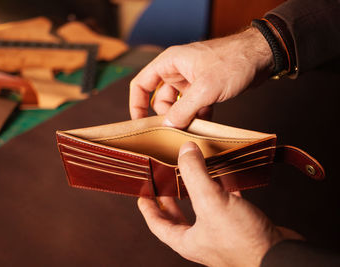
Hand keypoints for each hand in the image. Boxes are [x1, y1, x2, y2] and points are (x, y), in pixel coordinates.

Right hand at [130, 27, 273, 127]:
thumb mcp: (205, 88)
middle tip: (175, 131)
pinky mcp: (204, 88)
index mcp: (170, 63)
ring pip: (178, 106)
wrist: (262, 56)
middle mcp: (177, 71)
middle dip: (167, 116)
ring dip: (184, 118)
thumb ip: (183, 109)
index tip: (140, 123)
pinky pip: (193, 107)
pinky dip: (197, 116)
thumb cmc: (234, 61)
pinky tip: (206, 123)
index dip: (137, 104)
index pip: (142, 84)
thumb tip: (167, 126)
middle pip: (160, 99)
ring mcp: (191, 80)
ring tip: (193, 128)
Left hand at [138, 142, 301, 266]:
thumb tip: (185, 150)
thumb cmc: (244, 241)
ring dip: (197, 190)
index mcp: (187, 240)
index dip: (148, 208)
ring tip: (193, 172)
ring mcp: (222, 233)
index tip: (142, 194)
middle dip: (170, 198)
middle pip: (178, 217)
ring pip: (203, 208)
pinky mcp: (241, 226)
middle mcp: (202, 239)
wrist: (281, 257)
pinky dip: (224, 189)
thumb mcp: (211, 203)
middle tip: (165, 180)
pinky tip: (226, 174)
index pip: (158, 224)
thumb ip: (195, 174)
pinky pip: (227, 204)